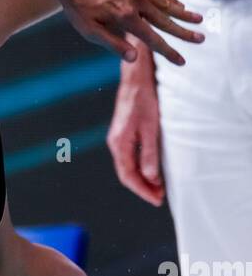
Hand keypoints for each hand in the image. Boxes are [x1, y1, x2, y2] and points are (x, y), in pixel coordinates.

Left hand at [58, 0, 203, 65]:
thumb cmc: (77, 6)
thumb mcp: (90, 30)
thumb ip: (113, 44)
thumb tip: (135, 58)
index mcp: (126, 18)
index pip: (153, 39)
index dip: (169, 52)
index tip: (182, 61)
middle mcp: (136, 2)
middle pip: (166, 21)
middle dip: (184, 33)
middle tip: (202, 40)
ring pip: (165, 4)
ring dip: (183, 14)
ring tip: (199, 20)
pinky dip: (170, 0)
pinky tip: (179, 5)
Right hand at [106, 51, 164, 205]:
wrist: (135, 75)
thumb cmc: (144, 98)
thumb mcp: (150, 127)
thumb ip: (149, 153)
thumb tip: (150, 177)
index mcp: (120, 144)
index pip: (129, 176)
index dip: (143, 190)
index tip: (156, 200)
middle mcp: (115, 143)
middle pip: (126, 174)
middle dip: (143, 188)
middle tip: (159, 198)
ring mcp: (117, 138)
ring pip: (127, 167)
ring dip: (142, 178)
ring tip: (157, 187)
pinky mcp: (122, 133)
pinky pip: (129, 157)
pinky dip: (140, 167)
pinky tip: (150, 169)